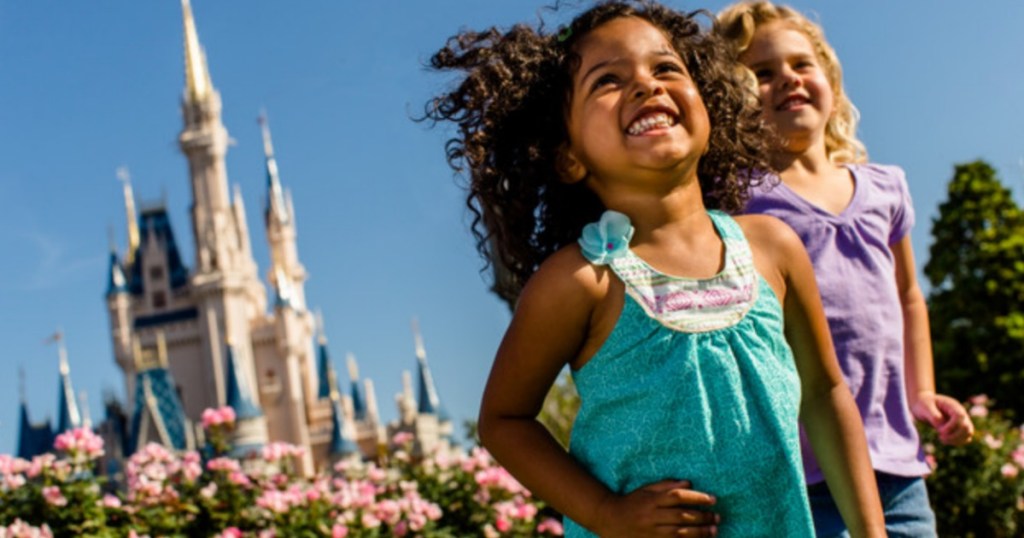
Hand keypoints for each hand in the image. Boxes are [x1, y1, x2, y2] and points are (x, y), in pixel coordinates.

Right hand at [591, 480, 718, 536]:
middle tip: (717, 517)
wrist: (610, 520)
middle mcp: (652, 515)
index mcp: (651, 499)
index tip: (713, 499)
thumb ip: (667, 485)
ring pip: (679, 532)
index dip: (697, 497)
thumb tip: (689, 483)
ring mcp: (651, 531)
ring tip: (713, 530)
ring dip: (699, 532)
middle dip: (702, 517)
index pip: (678, 496)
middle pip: (681, 515)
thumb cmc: (632, 502)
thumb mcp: (646, 489)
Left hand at [911, 392, 974, 445]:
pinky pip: (965, 437)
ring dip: (957, 440)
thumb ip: (934, 417)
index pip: (959, 416)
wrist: (922, 404)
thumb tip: (942, 427)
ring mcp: (961, 420)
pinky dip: (957, 441)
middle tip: (940, 437)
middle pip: (966, 426)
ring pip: (968, 433)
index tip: (940, 431)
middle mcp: (960, 412)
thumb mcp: (925, 408)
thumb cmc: (923, 404)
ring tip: (942, 440)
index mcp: (952, 405)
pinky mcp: (959, 427)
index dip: (952, 426)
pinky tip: (945, 441)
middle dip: (954, 435)